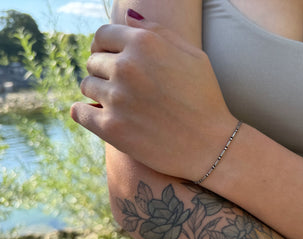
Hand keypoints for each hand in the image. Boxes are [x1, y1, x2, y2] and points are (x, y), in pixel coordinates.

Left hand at [71, 12, 236, 179]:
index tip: (111, 58)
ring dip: (98, 92)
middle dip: (104, 71)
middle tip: (122, 86)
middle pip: (93, 61)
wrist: (211, 146)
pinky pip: (79, 111)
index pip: (103, 35)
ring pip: (86, 85)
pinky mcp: (111, 127)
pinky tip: (96, 113)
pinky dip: (84, 111)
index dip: (106, 46)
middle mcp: (127, 67)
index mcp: (145, 44)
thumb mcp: (193, 56)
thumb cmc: (206, 99)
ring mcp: (117, 98)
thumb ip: (159, 31)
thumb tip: (128, 16)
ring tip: (118, 103)